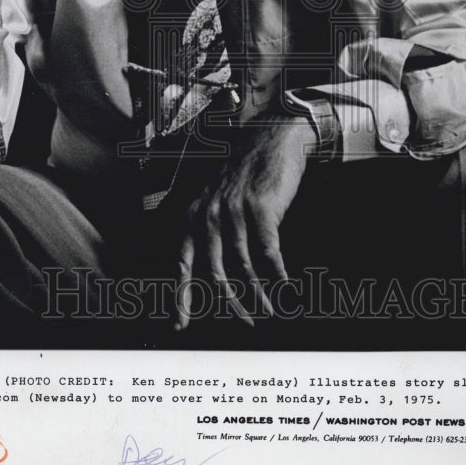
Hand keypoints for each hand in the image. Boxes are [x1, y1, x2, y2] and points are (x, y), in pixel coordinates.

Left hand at [174, 118, 315, 329]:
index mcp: (193, 215)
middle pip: (215, 273)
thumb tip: (211, 273)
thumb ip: (208, 230)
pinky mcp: (260, 209)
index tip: (180, 324)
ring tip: (269, 311)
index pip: (181, 262)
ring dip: (258, 295)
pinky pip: (269, 253)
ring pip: (244, 267)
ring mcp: (234, 211)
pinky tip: (285, 288)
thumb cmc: (245, 174)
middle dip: (229, 304)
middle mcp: (209, 215)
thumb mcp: (215, 198)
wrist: (271, 139)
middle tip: (245, 324)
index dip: (181, 295)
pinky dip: (278, 275)